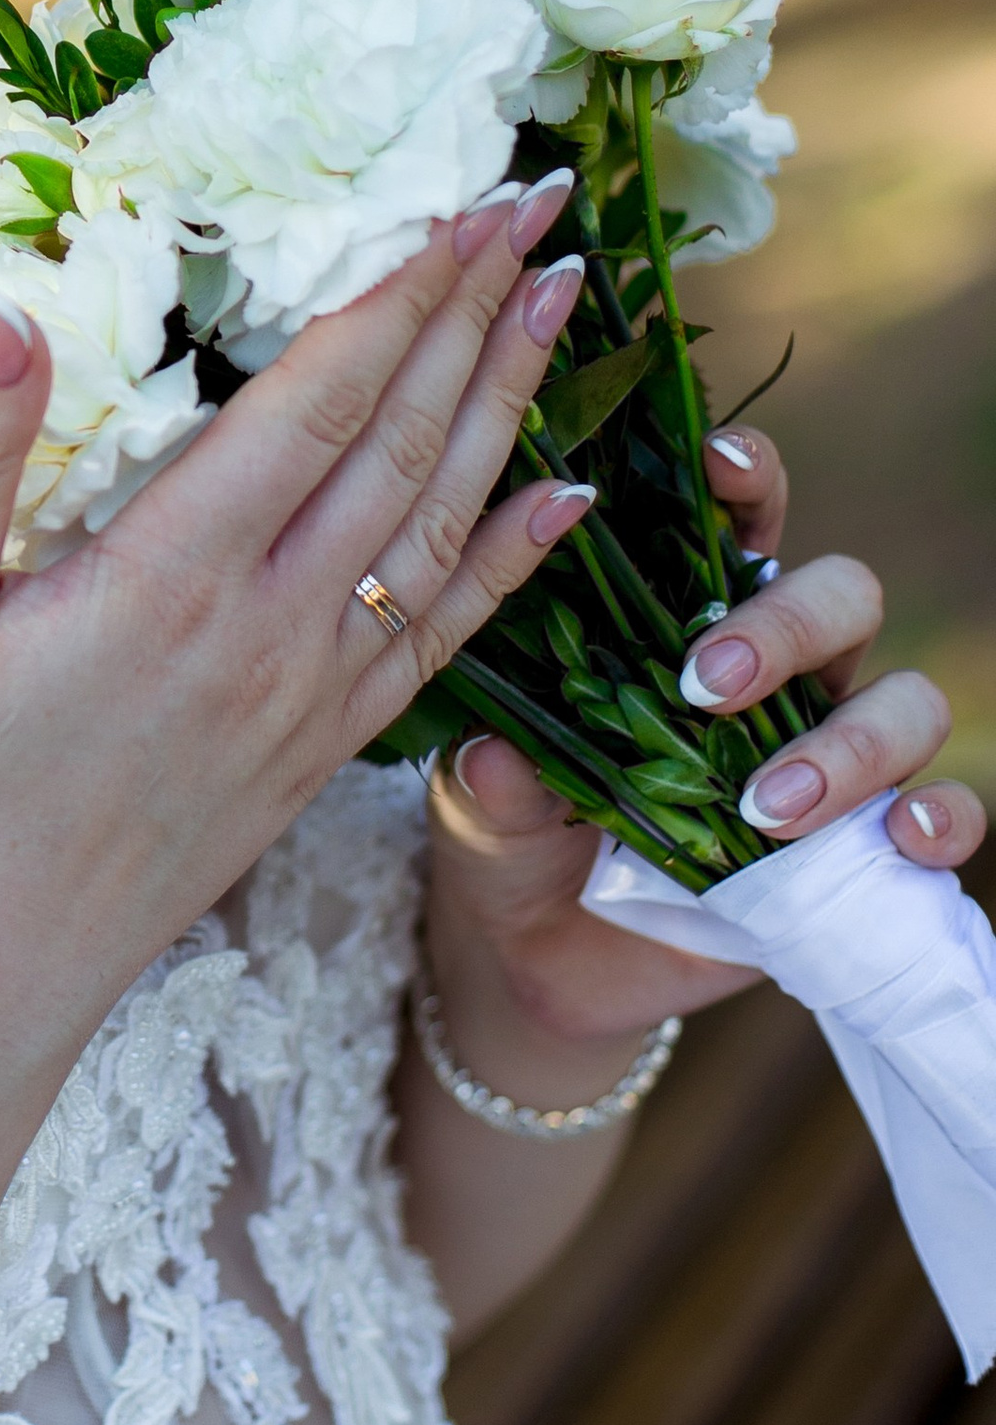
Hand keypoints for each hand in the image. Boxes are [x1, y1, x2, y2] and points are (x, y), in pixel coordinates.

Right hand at [0, 174, 597, 1091]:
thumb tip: (9, 312)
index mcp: (168, 585)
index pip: (316, 404)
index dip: (396, 292)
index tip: (461, 195)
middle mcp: (266, 637)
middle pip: (404, 445)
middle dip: (475, 316)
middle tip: (541, 207)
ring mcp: (304, 702)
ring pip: (441, 529)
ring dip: (509, 407)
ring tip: (564, 306)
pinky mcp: (312, 756)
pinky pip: (439, 636)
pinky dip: (510, 556)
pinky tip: (560, 499)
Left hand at [427, 423, 986, 1061]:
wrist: (537, 962)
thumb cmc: (510, 843)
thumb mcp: (477, 808)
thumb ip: (491, 778)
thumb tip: (497, 756)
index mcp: (687, 621)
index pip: (738, 518)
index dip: (745, 476)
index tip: (713, 462)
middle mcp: (781, 674)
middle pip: (841, 595)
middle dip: (786, 626)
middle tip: (705, 683)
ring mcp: (833, 757)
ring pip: (906, 700)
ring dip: (852, 743)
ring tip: (763, 807)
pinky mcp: (864, 849)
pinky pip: (946, 813)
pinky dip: (940, 818)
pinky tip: (897, 839)